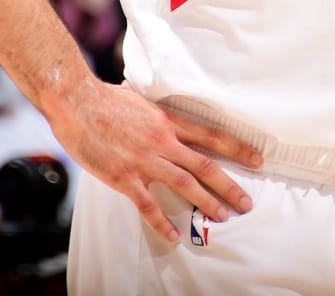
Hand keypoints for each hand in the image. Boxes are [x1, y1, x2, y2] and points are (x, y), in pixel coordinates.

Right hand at [45, 77, 263, 243]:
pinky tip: (174, 234)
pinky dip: (162, 222)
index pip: (212, 136)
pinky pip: (148, 205)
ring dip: (207, 202)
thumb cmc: (106, 99)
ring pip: (185, 185)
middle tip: (246, 202)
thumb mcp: (143, 101)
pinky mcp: (124, 177)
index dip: (237, 149)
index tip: (257, 160)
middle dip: (229, 186)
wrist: (77, 103)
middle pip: (205, 166)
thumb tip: (169, 117)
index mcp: (169, 122)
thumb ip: (160, 114)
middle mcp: (163, 142)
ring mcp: (145, 161)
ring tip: (223, 216)